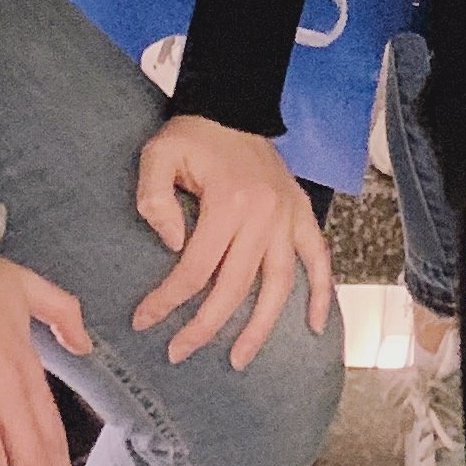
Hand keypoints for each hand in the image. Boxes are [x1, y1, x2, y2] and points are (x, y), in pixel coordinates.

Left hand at [131, 115, 333, 367]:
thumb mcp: (159, 154)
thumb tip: (172, 243)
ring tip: (239, 359)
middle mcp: (265, 215)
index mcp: (229, 202)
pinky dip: (321, 293)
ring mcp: (288, 217)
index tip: (144, 321)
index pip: (197, 267)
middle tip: (178, 353)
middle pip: (236, 286)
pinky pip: (319, 259)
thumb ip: (154, 197)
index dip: (168, 300)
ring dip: (261, 327)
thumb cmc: (192, 135)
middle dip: (205, 327)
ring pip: (280, 285)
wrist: (234, 105)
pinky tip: (315, 326)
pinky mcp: (301, 214)